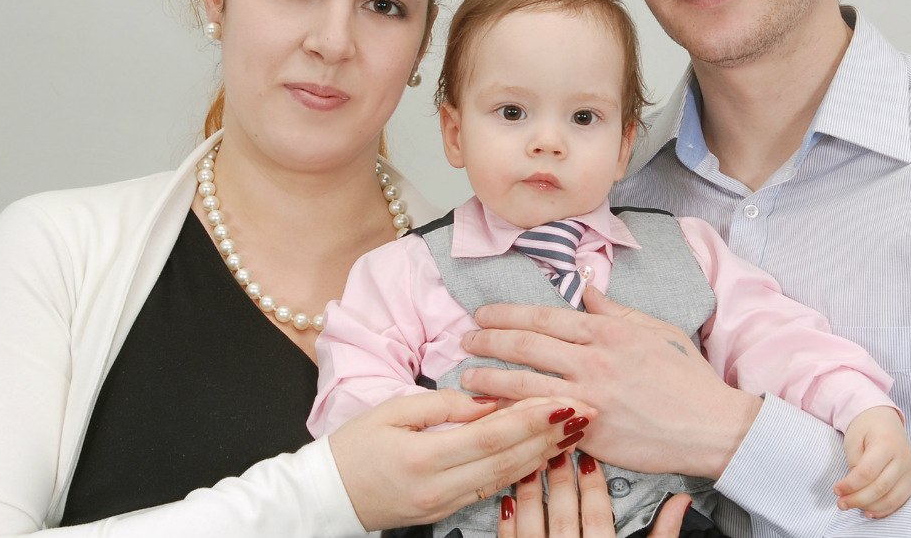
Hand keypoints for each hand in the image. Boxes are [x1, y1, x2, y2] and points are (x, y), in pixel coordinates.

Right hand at [329, 389, 590, 530]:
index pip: (491, 435)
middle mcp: (439, 486)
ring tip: (575, 431)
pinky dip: (521, 469)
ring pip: (506, 477)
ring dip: (544, 453)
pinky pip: (492, 488)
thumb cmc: (352, 446)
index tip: (562, 399)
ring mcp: (444, 504)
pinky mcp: (445, 511)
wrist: (325, 497)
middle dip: (551, 434)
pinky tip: (543, 455)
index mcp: (423, 456)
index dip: (531, 417)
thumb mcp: (390, 411)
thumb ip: (442, 405)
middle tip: (585, 412)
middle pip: (508, 458)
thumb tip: (487, 399)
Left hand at [460, 287, 760, 479]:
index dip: (508, 314)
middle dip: (488, 340)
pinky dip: (512, 414)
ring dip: (489, 378)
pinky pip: (540, 419)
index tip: (484, 314)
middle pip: (525, 345)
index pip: (544, 318)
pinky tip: (492, 412)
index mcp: (608, 332)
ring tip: (466, 375)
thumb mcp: (656, 330)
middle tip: (465, 339)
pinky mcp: (588, 432)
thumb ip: (616, 311)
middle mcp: (593, 360)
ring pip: (523, 382)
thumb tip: (588, 290)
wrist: (711, 425)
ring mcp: (588, 397)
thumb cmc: (689, 378)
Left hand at [498, 451, 691, 536]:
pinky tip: (508, 501)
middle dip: (561, 477)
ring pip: (532, 526)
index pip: (598, 515)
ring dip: (530, 491)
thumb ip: (665, 535)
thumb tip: (681, 503)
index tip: (589, 457)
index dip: (592, 482)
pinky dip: (508, 523)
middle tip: (559, 448)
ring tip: (532, 463)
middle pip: (564, 514)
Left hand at [833, 406, 910, 517]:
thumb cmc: (866, 427)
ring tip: (852, 507)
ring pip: (892, 498)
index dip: (850, 485)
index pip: (867, 472)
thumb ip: (854, 461)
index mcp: (886, 444)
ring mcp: (910, 470)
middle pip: (880, 488)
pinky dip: (884, 509)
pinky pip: (900, 500)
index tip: (836, 490)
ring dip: (870, 507)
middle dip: (858, 499)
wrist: (885, 419)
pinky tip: (869, 512)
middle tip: (840, 504)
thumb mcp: (853, 438)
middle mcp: (902, 458)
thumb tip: (854, 487)